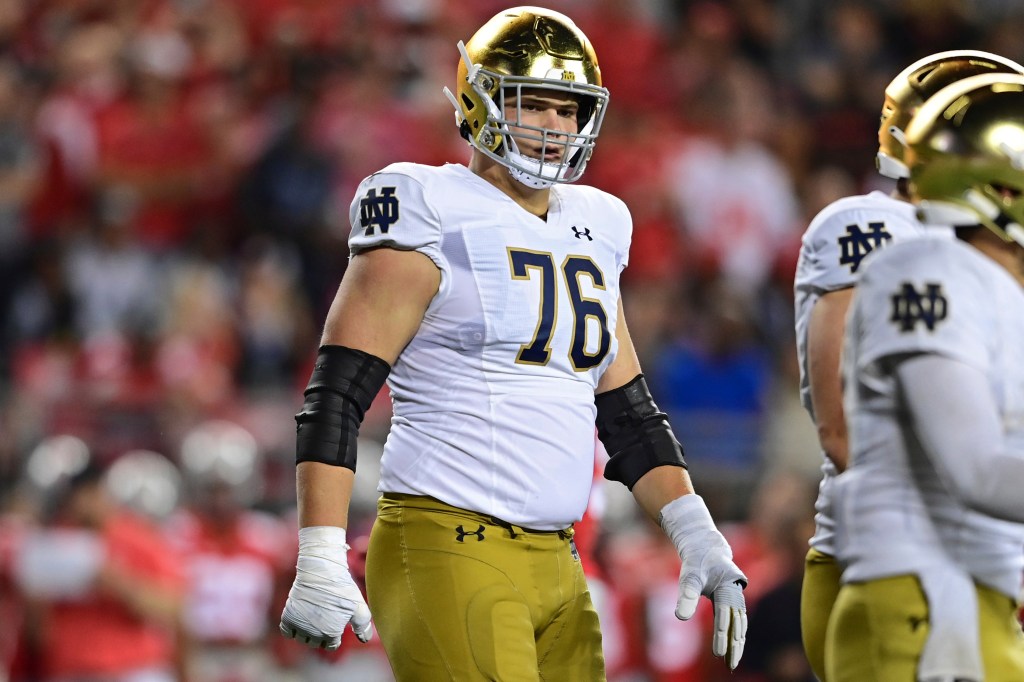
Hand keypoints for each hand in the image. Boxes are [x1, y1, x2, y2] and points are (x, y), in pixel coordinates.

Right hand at [279, 526, 373, 649]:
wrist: (321, 570)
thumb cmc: (342, 587)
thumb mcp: (358, 605)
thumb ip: (363, 625)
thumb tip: (364, 640)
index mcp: (331, 634)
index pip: (331, 645)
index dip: (334, 635)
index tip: (334, 622)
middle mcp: (314, 634)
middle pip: (316, 643)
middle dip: (321, 634)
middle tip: (324, 616)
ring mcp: (300, 626)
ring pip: (302, 638)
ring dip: (306, 631)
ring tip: (313, 615)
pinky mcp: (288, 616)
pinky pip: (287, 632)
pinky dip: (292, 628)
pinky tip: (300, 616)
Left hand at [659, 494, 747, 669]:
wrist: (706, 547)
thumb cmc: (696, 562)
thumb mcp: (689, 575)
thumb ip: (687, 595)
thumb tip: (680, 618)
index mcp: (728, 585)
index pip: (725, 614)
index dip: (722, 633)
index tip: (718, 654)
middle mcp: (736, 592)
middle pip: (737, 623)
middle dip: (735, 645)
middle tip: (731, 665)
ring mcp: (737, 597)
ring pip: (740, 624)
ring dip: (737, 643)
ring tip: (732, 663)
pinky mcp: (733, 601)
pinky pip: (737, 622)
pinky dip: (735, 636)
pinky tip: (732, 650)